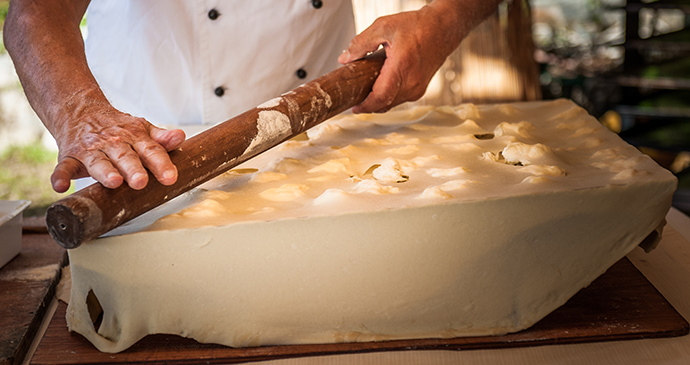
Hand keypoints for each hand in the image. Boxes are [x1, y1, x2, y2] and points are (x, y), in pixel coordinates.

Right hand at [51, 105, 184, 192]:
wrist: (80, 111)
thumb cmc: (118, 128)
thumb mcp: (142, 130)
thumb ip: (160, 138)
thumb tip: (181, 137)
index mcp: (133, 137)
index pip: (150, 150)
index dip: (161, 164)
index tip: (170, 177)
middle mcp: (112, 143)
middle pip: (125, 157)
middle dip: (133, 169)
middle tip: (141, 181)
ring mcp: (90, 150)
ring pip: (98, 162)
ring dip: (105, 172)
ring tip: (114, 182)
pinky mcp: (69, 157)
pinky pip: (63, 167)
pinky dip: (60, 176)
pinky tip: (60, 186)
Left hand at [338, 0, 497, 112]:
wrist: (443, 28)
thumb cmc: (418, 26)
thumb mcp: (384, 26)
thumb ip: (361, 43)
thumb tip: (345, 58)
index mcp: (402, 67)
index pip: (380, 98)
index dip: (365, 106)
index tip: (354, 107)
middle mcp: (412, 82)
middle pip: (384, 104)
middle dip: (368, 104)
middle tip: (355, 97)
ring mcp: (418, 88)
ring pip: (392, 103)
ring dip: (378, 100)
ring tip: (365, 91)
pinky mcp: (420, 89)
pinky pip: (400, 99)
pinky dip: (388, 97)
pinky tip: (380, 87)